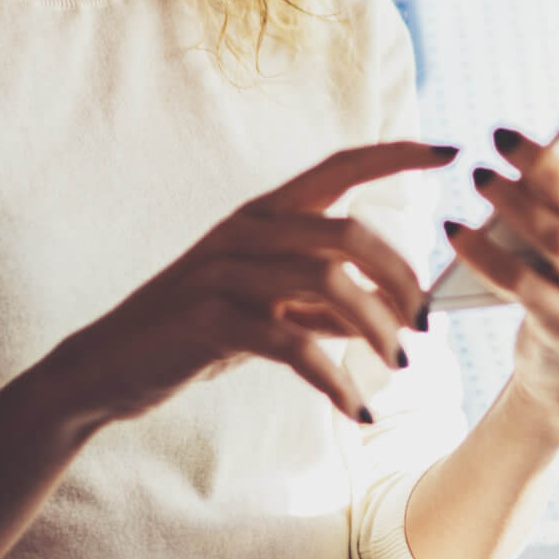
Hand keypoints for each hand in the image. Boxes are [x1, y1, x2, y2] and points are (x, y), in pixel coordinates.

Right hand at [46, 141, 455, 426]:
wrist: (109, 366)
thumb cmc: (196, 331)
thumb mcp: (267, 308)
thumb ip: (323, 305)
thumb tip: (393, 313)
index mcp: (263, 215)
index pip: (338, 167)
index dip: (395, 155)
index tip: (449, 150)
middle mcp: (247, 231)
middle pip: (349, 233)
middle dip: (402, 276)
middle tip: (426, 322)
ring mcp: (224, 272)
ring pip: (328, 284)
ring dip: (377, 329)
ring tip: (399, 365)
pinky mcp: (208, 319)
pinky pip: (292, 345)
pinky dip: (335, 379)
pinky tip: (355, 408)